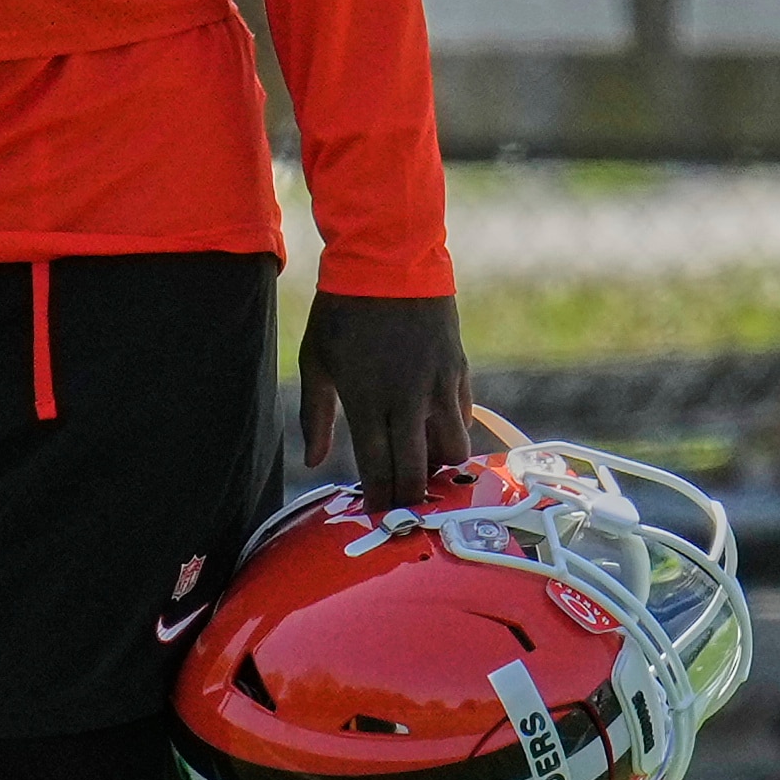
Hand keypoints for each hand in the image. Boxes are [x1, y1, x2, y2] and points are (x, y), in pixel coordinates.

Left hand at [299, 291, 477, 508]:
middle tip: (406, 512)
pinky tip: (439, 438)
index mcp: (368, 401)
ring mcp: (438, 385)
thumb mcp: (317, 361)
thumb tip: (315, 461)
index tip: (378, 517)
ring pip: (453, 448)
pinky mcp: (458, 368)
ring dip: (440, 469)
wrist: (388, 261)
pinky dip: (453, 433)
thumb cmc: (342, 312)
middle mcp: (407, 399)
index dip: (380, 499)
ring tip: (426, 477)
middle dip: (412, 497)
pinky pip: (463, 416)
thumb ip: (316, 415)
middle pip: (417, 468)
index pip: (379, 468)